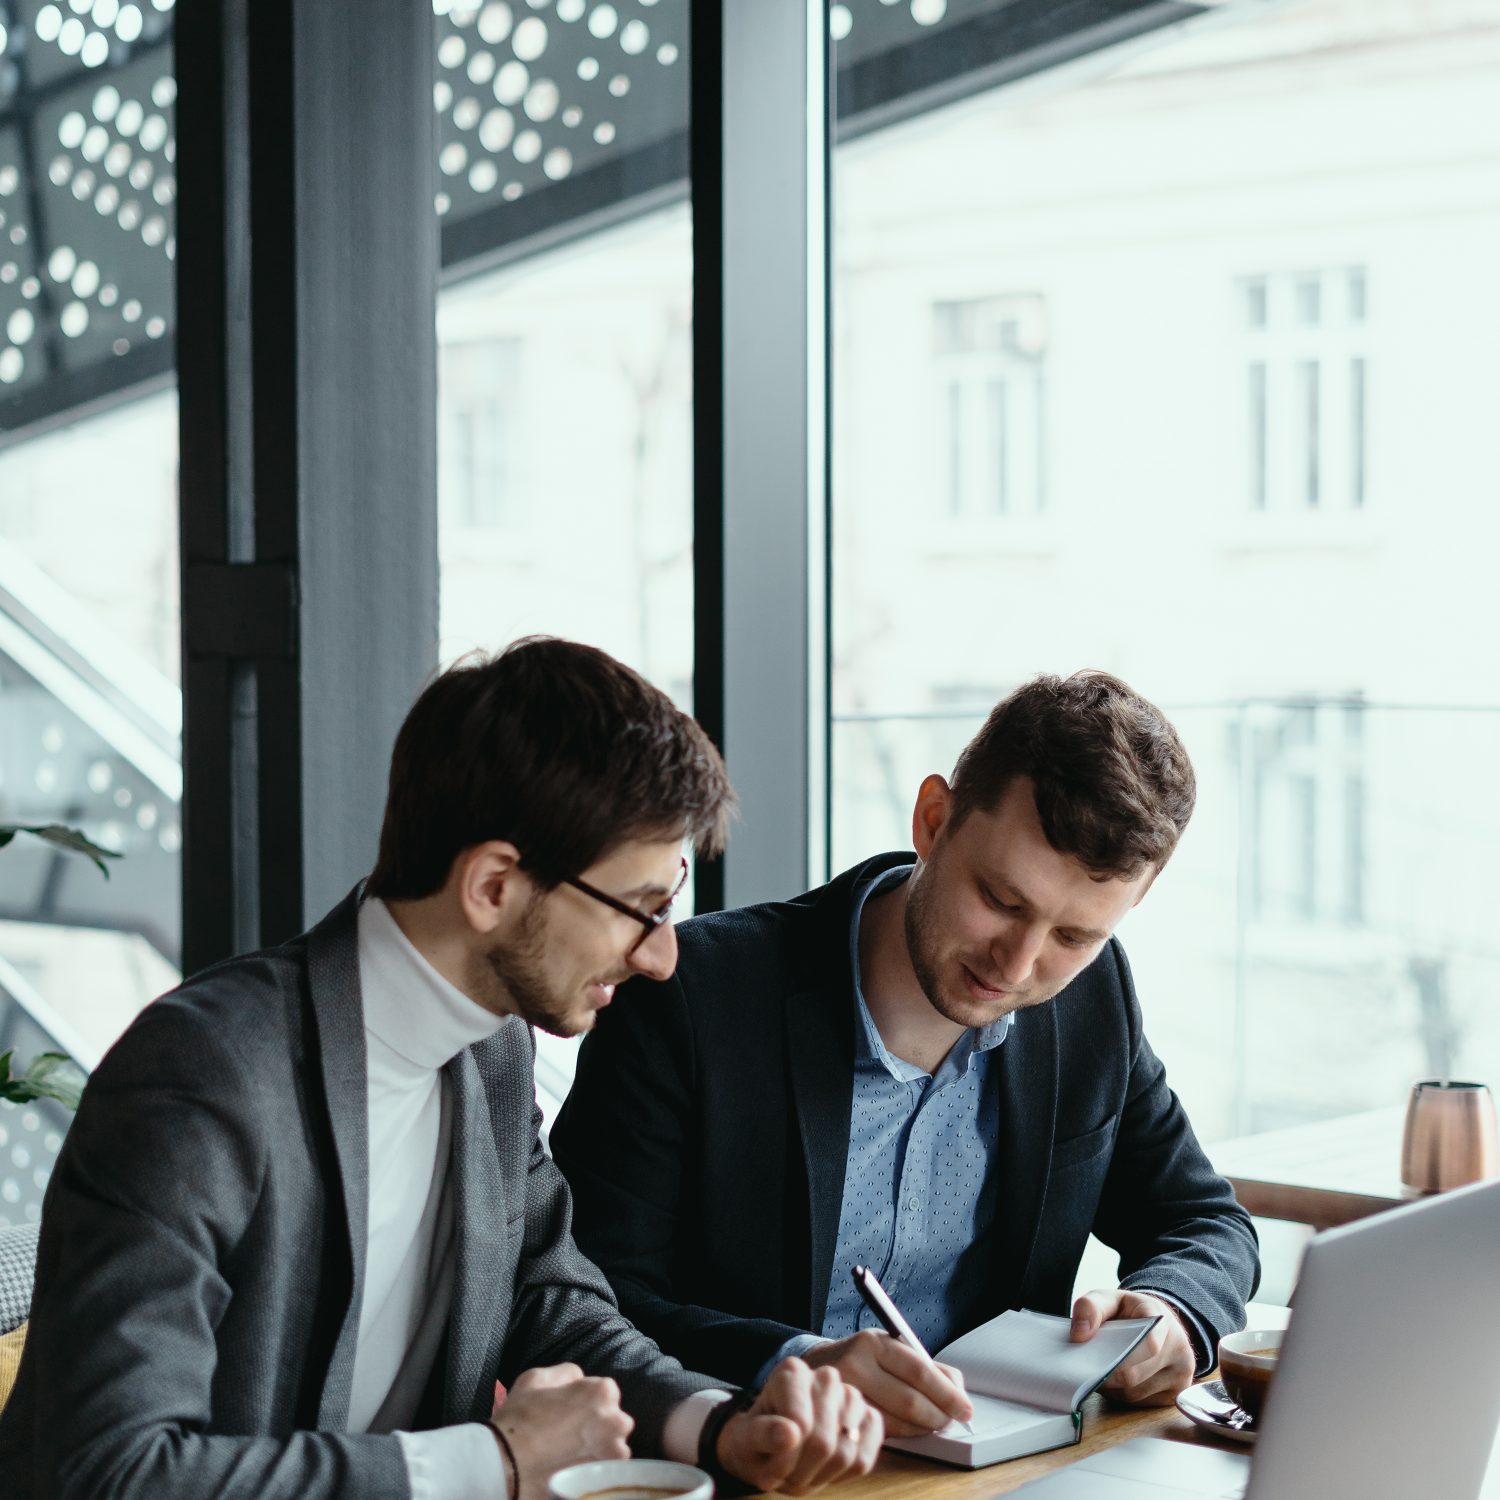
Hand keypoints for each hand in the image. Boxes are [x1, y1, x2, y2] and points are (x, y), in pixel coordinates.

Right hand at [492, 1363, 633, 1499]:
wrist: (506, 1467)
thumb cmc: (518, 1421)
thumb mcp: (537, 1378)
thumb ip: (566, 1373)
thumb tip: (579, 1379)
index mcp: (601, 1392)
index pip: (604, 1392)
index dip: (585, 1401)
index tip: (569, 1412)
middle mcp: (615, 1421)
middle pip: (612, 1418)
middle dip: (596, 1424)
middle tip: (568, 1433)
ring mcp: (613, 1453)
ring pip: (611, 1445)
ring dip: (596, 1446)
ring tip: (567, 1452)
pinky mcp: (605, 1478)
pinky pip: (606, 1468)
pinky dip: (592, 1467)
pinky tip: (570, 1466)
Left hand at [715, 1356, 882, 1494]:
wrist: (775, 1444)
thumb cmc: (758, 1439)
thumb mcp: (745, 1440)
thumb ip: (761, 1434)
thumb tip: (790, 1433)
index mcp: (792, 1372)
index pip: (800, 1424)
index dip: (785, 1459)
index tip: (768, 1472)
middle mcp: (826, 1376)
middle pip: (823, 1442)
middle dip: (801, 1471)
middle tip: (785, 1474)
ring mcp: (851, 1396)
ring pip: (845, 1453)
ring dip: (820, 1475)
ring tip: (802, 1469)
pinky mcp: (869, 1418)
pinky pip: (866, 1458)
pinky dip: (843, 1475)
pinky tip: (825, 1467)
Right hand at [803, 1329, 972, 1436]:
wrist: (818, 1367)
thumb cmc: (864, 1357)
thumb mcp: (891, 1347)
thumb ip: (927, 1365)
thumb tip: (958, 1388)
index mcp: (874, 1343)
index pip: (919, 1371)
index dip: (947, 1393)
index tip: (964, 1406)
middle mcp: (857, 1366)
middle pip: (910, 1401)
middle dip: (939, 1415)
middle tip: (953, 1419)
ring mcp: (848, 1394)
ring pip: (899, 1422)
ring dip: (925, 1427)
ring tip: (934, 1423)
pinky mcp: (843, 1418)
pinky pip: (885, 1432)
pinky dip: (906, 1433)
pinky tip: (912, 1427)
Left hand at [1071, 1289, 1196, 1405]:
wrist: (1156, 1323)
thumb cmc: (1129, 1313)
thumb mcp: (1108, 1299)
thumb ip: (1090, 1307)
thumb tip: (1079, 1335)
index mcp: (1161, 1319)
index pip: (1148, 1343)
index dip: (1119, 1355)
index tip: (1096, 1356)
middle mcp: (1179, 1348)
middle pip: (1134, 1375)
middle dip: (1106, 1373)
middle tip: (1089, 1365)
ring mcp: (1181, 1374)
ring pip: (1135, 1394)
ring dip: (1113, 1387)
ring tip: (1104, 1369)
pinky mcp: (1176, 1394)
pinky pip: (1141, 1404)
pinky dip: (1123, 1395)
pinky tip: (1119, 1380)